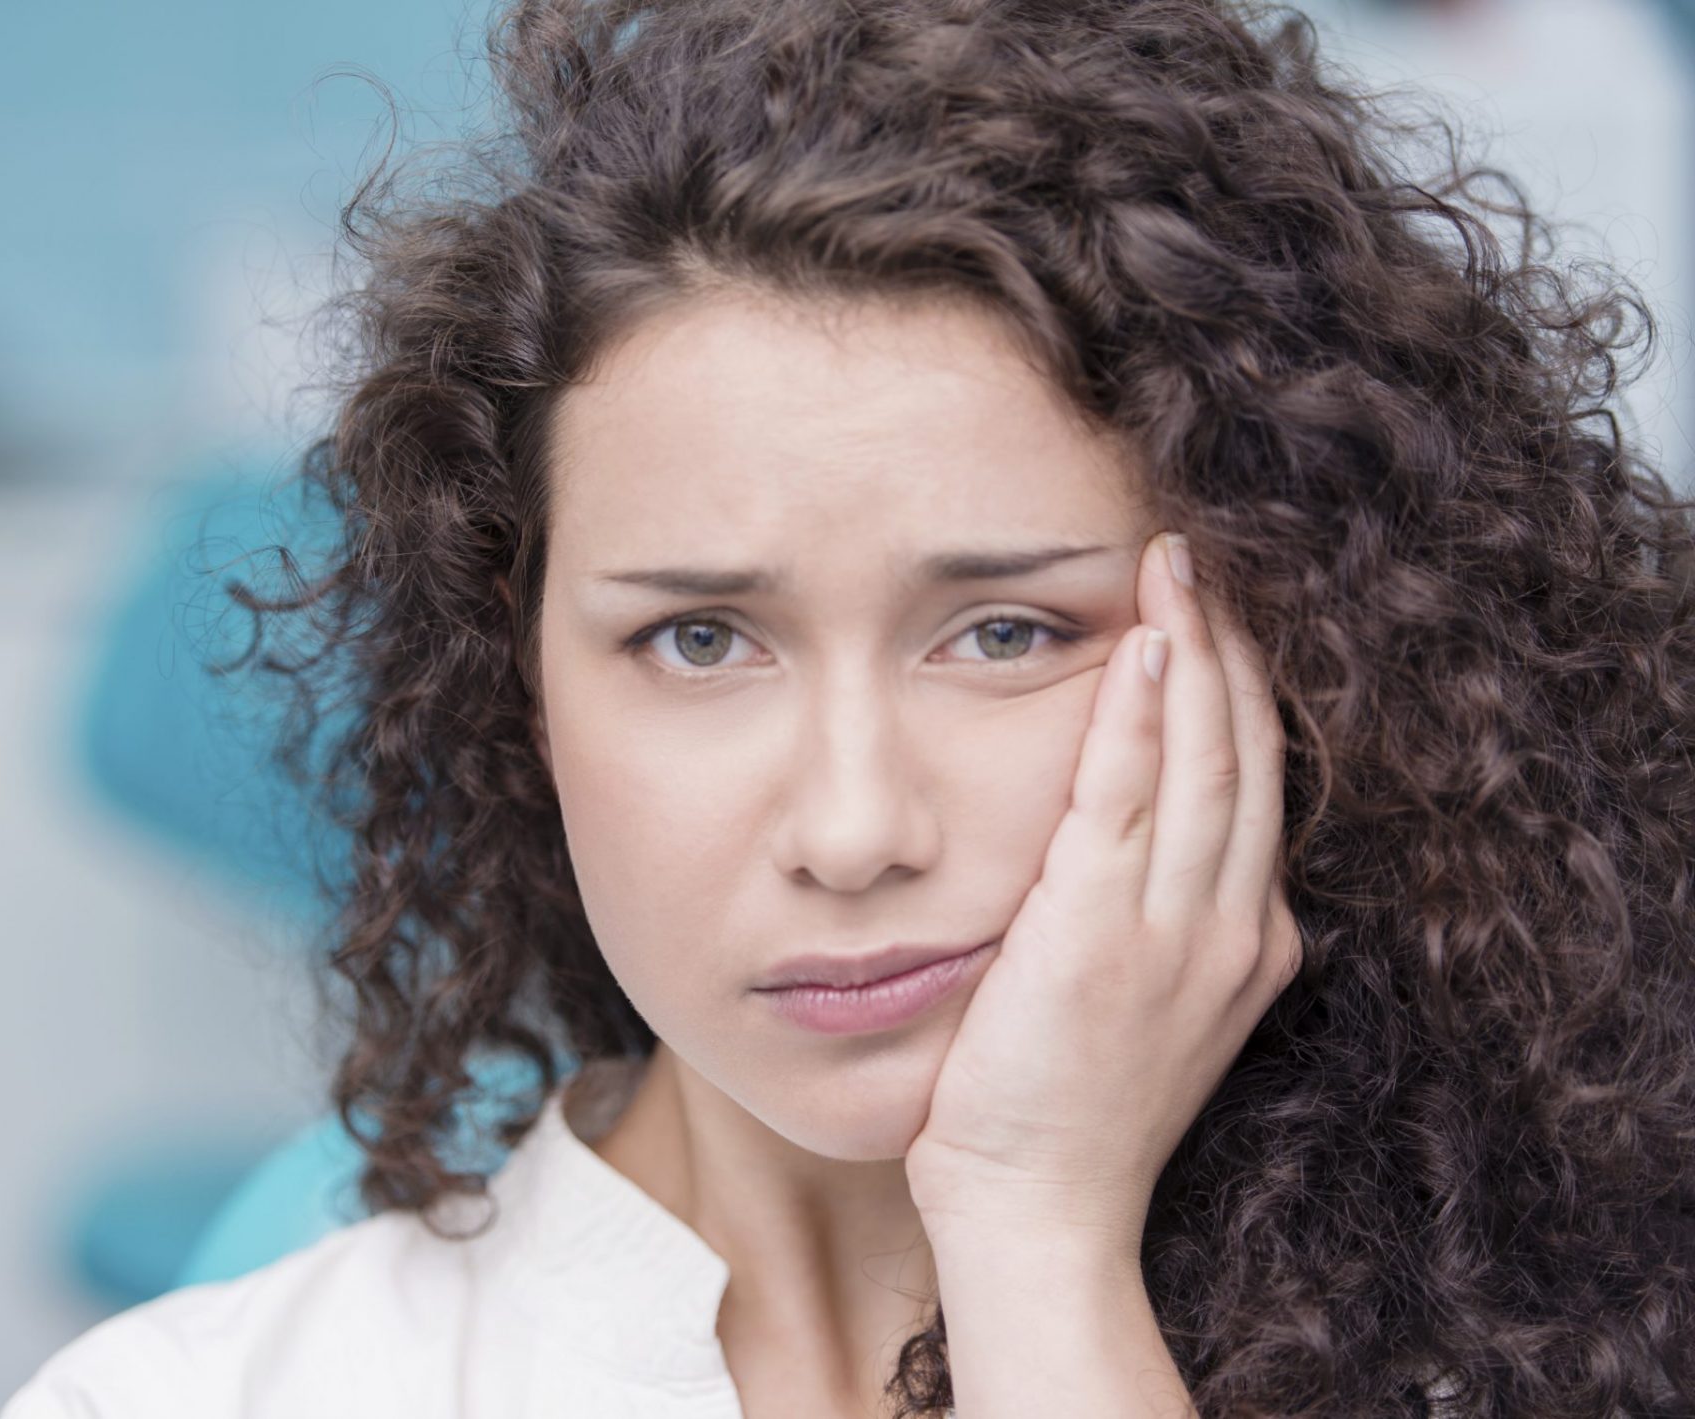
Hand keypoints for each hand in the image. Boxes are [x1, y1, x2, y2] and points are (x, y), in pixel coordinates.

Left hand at [905, 528, 1301, 1256]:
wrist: (1039, 1207)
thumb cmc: (1065, 1106)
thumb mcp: (1140, 1001)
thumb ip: (1149, 915)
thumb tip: (1118, 835)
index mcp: (1248, 940)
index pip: (1258, 782)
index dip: (1245, 689)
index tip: (1220, 614)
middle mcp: (1234, 926)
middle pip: (1246, 751)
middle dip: (1231, 643)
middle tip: (1203, 555)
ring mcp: (1178, 930)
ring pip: (1203, 756)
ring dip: (1194, 649)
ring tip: (1176, 564)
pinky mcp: (1103, 932)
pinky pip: (1127, 794)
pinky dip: (1139, 712)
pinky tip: (1141, 642)